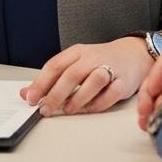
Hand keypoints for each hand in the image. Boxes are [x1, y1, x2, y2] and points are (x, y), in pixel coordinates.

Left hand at [19, 38, 152, 116]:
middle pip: (71, 74)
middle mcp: (92, 58)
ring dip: (78, 98)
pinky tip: (90, 108)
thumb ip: (51, 79)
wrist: (134, 54)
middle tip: (46, 109)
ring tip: (69, 109)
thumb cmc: (100, 61)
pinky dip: (99, 103)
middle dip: (55, 94)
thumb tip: (26, 93)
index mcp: (77, 52)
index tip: (31, 98)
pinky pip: (111, 94)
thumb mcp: (74, 64)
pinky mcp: (124, 81)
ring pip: (93, 81)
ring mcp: (110, 68)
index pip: (55, 65)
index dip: (41, 83)